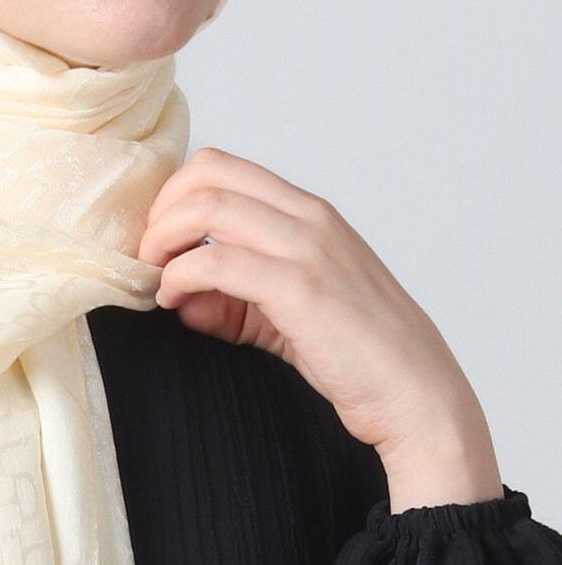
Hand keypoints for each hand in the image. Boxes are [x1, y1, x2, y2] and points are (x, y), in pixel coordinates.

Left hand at [138, 148, 502, 512]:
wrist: (418, 397)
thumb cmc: (360, 357)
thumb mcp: (287, 317)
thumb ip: (233, 302)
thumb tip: (176, 296)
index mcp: (309, 214)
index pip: (222, 167)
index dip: (174, 197)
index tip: (158, 241)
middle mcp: (309, 219)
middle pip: (207, 173)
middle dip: (161, 211)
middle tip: (147, 257)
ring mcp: (308, 249)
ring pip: (207, 206)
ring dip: (163, 240)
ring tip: (156, 280)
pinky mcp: (301, 289)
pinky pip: (217, 262)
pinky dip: (180, 277)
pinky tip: (175, 302)